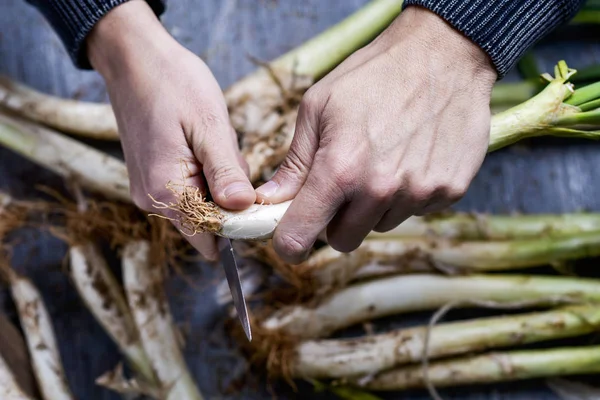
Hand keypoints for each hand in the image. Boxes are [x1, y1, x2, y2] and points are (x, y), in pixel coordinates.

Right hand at [87, 0, 254, 260]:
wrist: (134, 57)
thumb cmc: (172, 83)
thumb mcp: (209, 125)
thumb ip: (226, 172)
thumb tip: (244, 209)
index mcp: (166, 191)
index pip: (209, 237)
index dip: (238, 226)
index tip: (256, 200)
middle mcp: (151, 198)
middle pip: (207, 221)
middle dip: (229, 198)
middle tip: (229, 154)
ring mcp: (149, 188)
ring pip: (200, 203)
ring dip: (218, 182)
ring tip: (212, 141)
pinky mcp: (151, 176)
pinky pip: (189, 187)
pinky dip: (205, 172)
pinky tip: (202, 143)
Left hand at [255, 6, 496, 263]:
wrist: (444, 53)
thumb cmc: (374, 74)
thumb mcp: (318, 107)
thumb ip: (294, 162)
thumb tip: (271, 199)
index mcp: (340, 169)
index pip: (302, 236)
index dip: (290, 243)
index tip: (289, 241)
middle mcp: (381, 190)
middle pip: (344, 240)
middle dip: (335, 221)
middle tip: (341, 186)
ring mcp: (419, 193)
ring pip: (380, 225)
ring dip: (374, 206)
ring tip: (382, 160)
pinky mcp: (449, 191)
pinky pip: (415, 211)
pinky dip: (407, 194)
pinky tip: (410, 158)